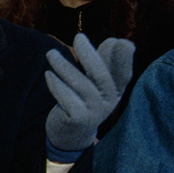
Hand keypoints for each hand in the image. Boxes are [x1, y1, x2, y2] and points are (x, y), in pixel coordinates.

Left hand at [44, 34, 134, 156]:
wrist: (71, 135)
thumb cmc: (84, 101)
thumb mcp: (96, 83)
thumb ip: (103, 63)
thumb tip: (116, 40)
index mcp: (116, 91)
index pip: (124, 74)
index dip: (125, 59)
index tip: (122, 42)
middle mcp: (109, 102)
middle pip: (101, 76)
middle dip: (90, 55)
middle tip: (79, 37)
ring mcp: (94, 112)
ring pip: (81, 86)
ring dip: (64, 67)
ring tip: (50, 54)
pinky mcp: (78, 119)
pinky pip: (66, 98)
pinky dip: (57, 85)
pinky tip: (48, 75)